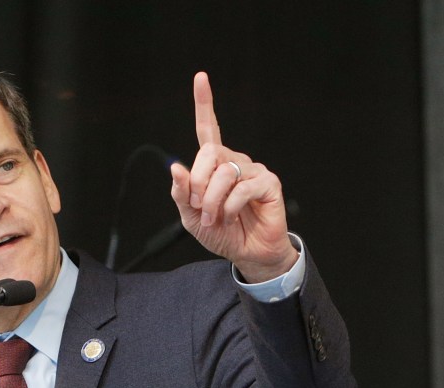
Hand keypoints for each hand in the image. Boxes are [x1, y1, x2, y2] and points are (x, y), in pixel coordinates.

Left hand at [170, 72, 297, 282]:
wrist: (246, 254)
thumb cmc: (221, 232)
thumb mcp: (191, 216)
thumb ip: (181, 193)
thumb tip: (176, 167)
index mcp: (214, 165)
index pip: (208, 128)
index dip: (204, 103)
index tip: (201, 77)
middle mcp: (234, 161)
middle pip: (209, 154)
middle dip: (198, 183)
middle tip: (200, 207)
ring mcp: (253, 170)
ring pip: (224, 173)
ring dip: (213, 201)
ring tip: (216, 218)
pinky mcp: (268, 183)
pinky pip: (242, 187)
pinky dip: (230, 206)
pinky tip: (232, 216)